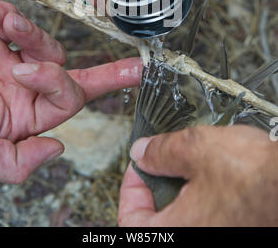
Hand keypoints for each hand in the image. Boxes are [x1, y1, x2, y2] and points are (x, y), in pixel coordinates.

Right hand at [0, 1, 141, 182]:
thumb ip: (13, 162)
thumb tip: (57, 149)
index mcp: (24, 114)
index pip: (68, 101)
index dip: (62, 84)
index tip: (26, 72)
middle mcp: (21, 86)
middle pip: (69, 73)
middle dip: (108, 73)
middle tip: (137, 69)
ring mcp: (5, 59)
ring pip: (40, 41)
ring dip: (27, 30)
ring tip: (4, 25)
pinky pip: (9, 20)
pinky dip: (2, 15)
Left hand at [119, 125, 277, 226]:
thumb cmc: (258, 176)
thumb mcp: (198, 149)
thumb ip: (161, 151)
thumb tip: (141, 153)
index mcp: (179, 232)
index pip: (131, 222)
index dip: (130, 188)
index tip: (140, 166)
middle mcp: (196, 239)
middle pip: (158, 219)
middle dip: (159, 186)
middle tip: (165, 162)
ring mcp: (217, 234)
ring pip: (184, 218)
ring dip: (182, 191)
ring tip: (194, 166)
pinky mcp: (235, 228)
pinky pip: (207, 219)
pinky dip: (203, 199)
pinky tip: (215, 177)